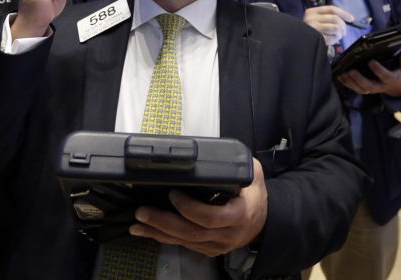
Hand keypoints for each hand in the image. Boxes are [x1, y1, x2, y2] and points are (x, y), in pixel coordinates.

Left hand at [130, 158, 266, 256]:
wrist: (263, 222)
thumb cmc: (254, 195)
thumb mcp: (253, 174)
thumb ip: (237, 164)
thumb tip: (217, 151)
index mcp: (239, 215)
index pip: (210, 217)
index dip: (189, 208)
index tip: (172, 194)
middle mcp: (227, 234)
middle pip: (191, 232)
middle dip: (164, 222)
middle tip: (142, 211)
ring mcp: (217, 244)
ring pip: (184, 241)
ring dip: (158, 232)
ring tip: (137, 224)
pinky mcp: (208, 249)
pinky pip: (184, 245)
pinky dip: (164, 237)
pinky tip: (147, 231)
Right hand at [302, 5, 353, 45]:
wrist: (297, 41)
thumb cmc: (309, 31)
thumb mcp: (315, 20)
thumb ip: (327, 17)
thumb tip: (346, 19)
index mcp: (311, 11)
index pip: (331, 9)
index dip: (343, 13)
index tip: (351, 19)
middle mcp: (311, 18)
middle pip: (335, 18)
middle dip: (343, 26)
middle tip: (344, 32)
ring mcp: (313, 27)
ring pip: (336, 27)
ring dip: (340, 33)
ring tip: (337, 36)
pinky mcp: (317, 37)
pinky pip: (333, 37)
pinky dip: (335, 39)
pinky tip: (331, 40)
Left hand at [336, 49, 400, 96]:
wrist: (395, 84)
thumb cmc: (395, 71)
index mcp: (390, 79)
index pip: (385, 76)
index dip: (378, 69)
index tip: (370, 61)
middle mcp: (380, 86)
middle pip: (369, 86)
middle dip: (359, 79)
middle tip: (350, 71)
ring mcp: (371, 89)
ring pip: (360, 89)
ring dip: (350, 82)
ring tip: (342, 73)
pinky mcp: (364, 89)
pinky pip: (354, 89)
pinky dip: (346, 83)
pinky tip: (340, 76)